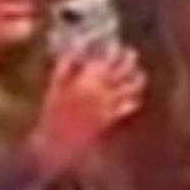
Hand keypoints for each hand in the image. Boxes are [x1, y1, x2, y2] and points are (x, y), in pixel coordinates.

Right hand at [32, 48, 144, 168]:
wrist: (56, 145)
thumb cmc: (52, 116)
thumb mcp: (54, 88)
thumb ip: (65, 67)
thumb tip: (74, 52)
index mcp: (87, 80)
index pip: (107, 58)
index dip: (113, 49)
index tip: (113, 44)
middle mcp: (102, 90)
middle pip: (124, 69)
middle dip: (129, 59)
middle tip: (129, 53)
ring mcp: (109, 105)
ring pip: (132, 86)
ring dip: (137, 77)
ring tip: (137, 72)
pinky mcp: (112, 118)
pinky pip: (130, 105)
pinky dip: (134, 98)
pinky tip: (133, 95)